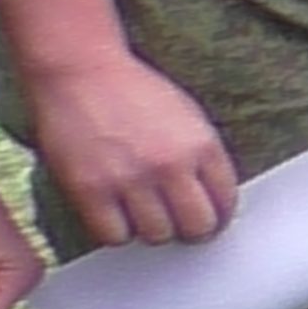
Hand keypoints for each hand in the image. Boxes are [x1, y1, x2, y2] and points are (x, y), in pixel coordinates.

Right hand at [23, 44, 238, 245]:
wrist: (82, 72)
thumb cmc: (133, 93)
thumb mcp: (188, 118)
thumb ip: (202, 159)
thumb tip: (213, 200)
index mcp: (202, 145)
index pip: (225, 202)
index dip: (218, 216)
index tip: (209, 219)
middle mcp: (170, 165)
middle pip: (196, 227)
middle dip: (190, 230)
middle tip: (179, 225)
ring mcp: (129, 179)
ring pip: (156, 236)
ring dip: (152, 229)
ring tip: (144, 212)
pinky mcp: (89, 190)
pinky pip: (114, 236)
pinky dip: (117, 232)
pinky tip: (116, 214)